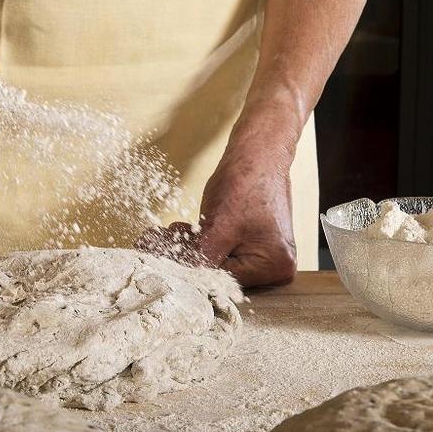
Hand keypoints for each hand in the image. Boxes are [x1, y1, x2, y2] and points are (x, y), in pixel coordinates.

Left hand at [139, 144, 296, 287]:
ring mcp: (267, 255)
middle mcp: (276, 267)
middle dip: (188, 257)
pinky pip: (223, 250)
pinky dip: (202, 241)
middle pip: (221, 272)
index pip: (223, 280)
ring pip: (217, 260)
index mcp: (275, 267)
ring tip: (167, 232)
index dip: (189, 268)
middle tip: (156, 242)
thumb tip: (176, 277)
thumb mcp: (219, 225)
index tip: (158, 259)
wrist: (259, 151)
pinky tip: (184, 230)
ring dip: (190, 248)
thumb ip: (200, 258)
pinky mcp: (255, 244)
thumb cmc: (247, 181)